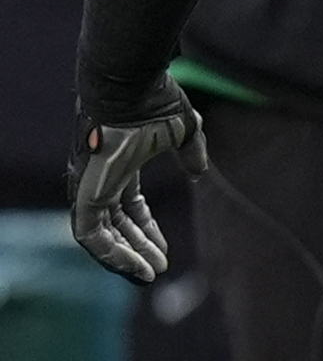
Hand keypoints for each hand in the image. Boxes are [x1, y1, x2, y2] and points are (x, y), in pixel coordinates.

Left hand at [68, 85, 205, 283]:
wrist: (129, 86)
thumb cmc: (154, 101)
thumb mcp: (184, 130)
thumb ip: (191, 153)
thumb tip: (198, 173)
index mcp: (119, 166)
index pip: (129, 207)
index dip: (147, 229)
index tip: (166, 250)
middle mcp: (101, 179)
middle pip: (116, 225)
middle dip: (138, 248)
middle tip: (159, 268)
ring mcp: (90, 187)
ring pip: (100, 236)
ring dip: (125, 257)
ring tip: (150, 274)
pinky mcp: (85, 193)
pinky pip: (90, 235)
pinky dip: (110, 254)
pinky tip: (135, 266)